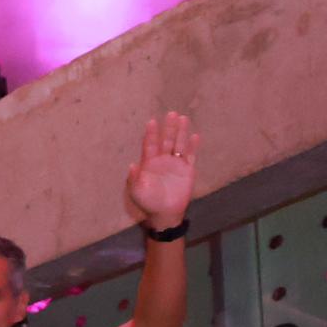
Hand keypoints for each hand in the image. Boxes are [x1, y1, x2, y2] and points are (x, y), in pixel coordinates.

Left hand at [128, 109, 197, 232]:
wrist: (164, 213)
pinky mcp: (187, 170)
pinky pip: (190, 156)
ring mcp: (175, 164)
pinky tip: (195, 136)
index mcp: (149, 163)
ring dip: (181, 132)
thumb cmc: (148, 202)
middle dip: (168, 128)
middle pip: (166, 140)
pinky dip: (192, 146)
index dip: (151, 134)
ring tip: (183, 118)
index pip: (150, 145)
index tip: (151, 122)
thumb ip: (134, 178)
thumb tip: (132, 165)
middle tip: (171, 114)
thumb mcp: (137, 191)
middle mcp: (162, 160)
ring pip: (178, 144)